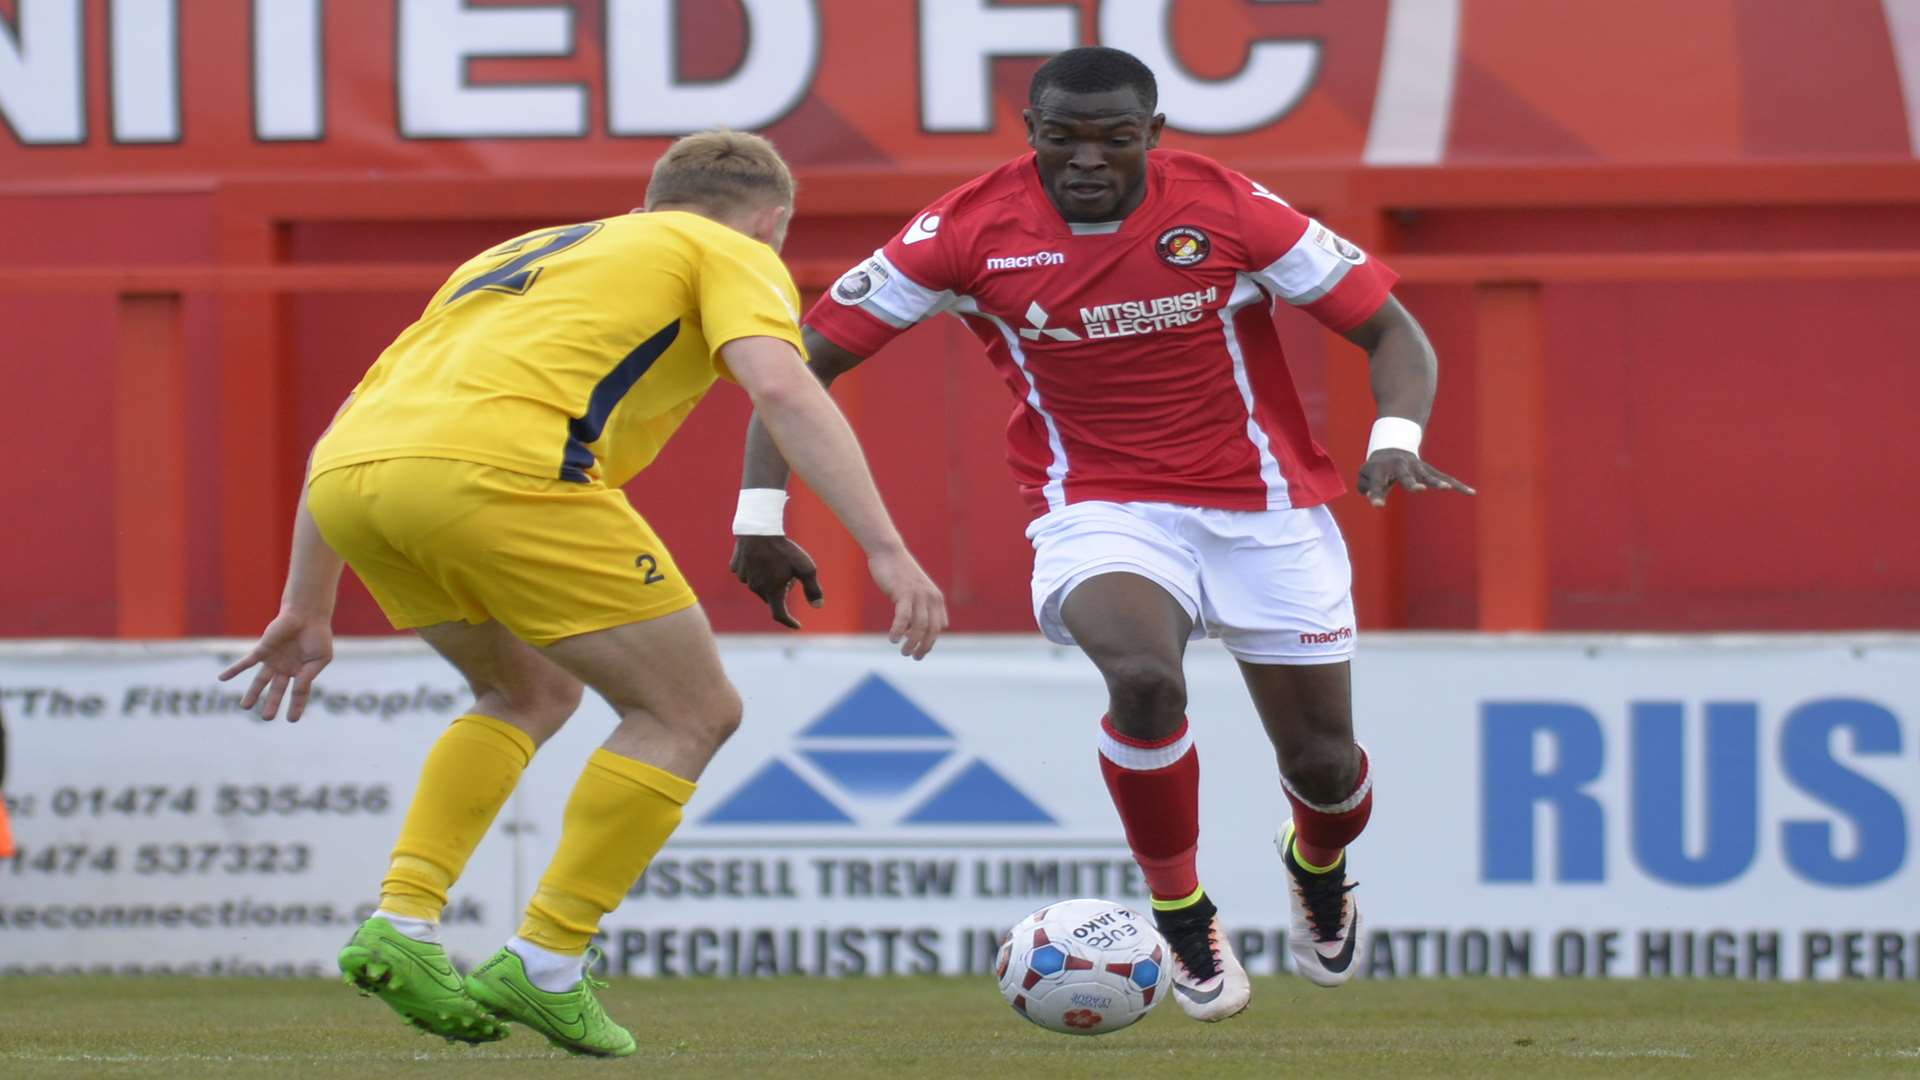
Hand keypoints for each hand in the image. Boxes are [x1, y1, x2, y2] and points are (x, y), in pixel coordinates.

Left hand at [217, 610, 333, 721]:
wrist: (307, 614)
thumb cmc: (317, 635)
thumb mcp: (319, 660)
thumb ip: (307, 677)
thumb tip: (297, 692)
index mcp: (302, 671)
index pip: (299, 693)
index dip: (296, 706)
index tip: (292, 720)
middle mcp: (286, 668)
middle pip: (277, 690)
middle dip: (272, 704)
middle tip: (266, 718)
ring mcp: (273, 660)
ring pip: (260, 681)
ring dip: (252, 694)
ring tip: (245, 707)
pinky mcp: (262, 651)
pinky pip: (246, 662)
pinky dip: (234, 670)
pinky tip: (221, 679)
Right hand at [730, 535, 823, 628]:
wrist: (759, 529)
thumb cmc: (784, 550)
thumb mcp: (806, 568)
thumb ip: (813, 589)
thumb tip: (818, 606)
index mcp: (772, 592)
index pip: (780, 615)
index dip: (789, 622)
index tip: (797, 625)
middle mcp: (756, 589)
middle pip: (771, 597)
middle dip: (781, 591)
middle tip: (791, 576)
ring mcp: (744, 578)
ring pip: (759, 585)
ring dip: (768, 580)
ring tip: (776, 561)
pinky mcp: (736, 567)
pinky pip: (748, 573)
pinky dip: (756, 570)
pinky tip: (762, 557)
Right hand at [867, 547, 947, 659]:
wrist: (889, 552)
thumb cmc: (899, 574)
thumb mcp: (914, 592)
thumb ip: (918, 609)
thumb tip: (914, 632)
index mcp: (936, 598)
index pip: (939, 627)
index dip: (930, 641)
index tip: (920, 651)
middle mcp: (931, 597)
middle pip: (932, 630)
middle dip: (924, 647)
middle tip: (914, 657)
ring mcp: (918, 595)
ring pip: (919, 627)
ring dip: (912, 643)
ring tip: (904, 652)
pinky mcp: (904, 593)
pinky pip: (903, 618)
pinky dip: (899, 631)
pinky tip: (893, 639)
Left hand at [1357, 449, 1476, 507]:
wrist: (1392, 447)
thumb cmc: (1377, 468)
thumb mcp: (1366, 476)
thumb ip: (1367, 488)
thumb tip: (1373, 495)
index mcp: (1380, 469)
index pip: (1377, 484)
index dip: (1376, 494)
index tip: (1378, 505)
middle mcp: (1400, 467)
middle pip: (1406, 476)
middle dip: (1412, 483)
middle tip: (1418, 489)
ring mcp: (1416, 468)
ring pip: (1428, 475)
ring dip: (1437, 481)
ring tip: (1446, 488)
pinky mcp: (1429, 472)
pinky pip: (1444, 478)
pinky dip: (1457, 485)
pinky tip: (1471, 492)